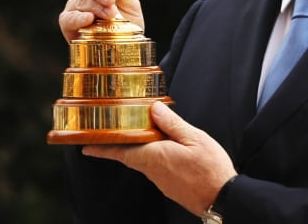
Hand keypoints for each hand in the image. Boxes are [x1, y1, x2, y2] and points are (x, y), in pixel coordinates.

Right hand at [58, 0, 144, 41]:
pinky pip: (69, 18)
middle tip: (111, 0)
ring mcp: (74, 9)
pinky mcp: (67, 24)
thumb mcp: (130, 6)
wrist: (125, 49)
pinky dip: (78, 18)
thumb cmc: (127, 25)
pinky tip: (88, 18)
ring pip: (81, 2)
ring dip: (96, 7)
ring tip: (110, 15)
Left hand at [82, 102, 237, 215]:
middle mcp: (153, 170)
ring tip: (138, 134)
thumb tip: (153, 108)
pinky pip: (155, 167)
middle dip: (117, 145)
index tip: (85, 146)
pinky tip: (162, 148)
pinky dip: (151, 156)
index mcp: (155, 155)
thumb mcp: (194, 138)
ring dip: (136, 148)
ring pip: (143, 161)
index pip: (122, 150)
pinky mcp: (169, 186)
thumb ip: (172, 123)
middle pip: (129, 155)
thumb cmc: (210, 168)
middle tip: (106, 135)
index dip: (102, 147)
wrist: (222, 198)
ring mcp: (161, 180)